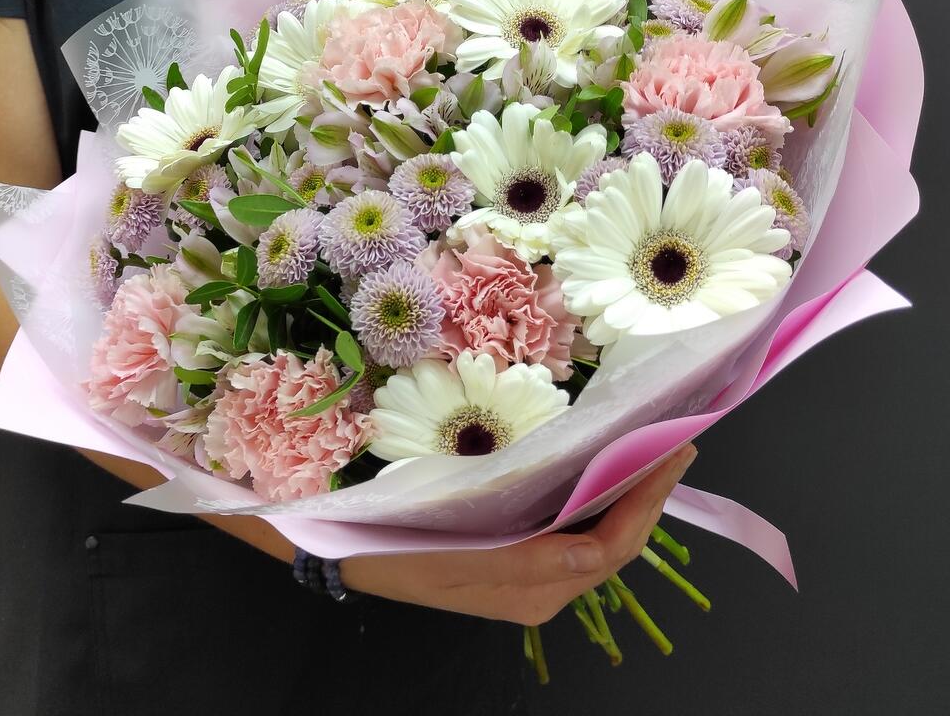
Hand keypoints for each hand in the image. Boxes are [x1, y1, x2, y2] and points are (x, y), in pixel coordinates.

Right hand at [342, 443, 696, 625]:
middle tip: (680, 446)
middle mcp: (544, 588)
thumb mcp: (458, 562)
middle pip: (615, 545)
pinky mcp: (520, 556)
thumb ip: (529, 565)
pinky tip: (607, 474)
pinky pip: (576, 533)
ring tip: (656, 455)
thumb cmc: (402, 551)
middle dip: (651, 498)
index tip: (670, 455)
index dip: (645, 504)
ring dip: (632, 500)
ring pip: (600, 539)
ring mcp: (534, 575)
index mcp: (535, 590)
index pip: (609, 548)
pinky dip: (600, 502)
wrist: (357, 556)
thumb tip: (592, 560)